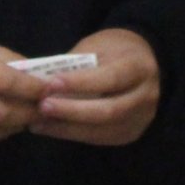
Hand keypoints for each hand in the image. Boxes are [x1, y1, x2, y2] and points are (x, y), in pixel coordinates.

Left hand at [29, 27, 158, 145]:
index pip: (111, 78)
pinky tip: (52, 128)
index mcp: (140, 67)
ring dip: (67, 128)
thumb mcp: (99, 45)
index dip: (81, 83)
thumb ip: (77, 64)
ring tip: (38, 122)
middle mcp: (146, 96)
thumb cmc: (116, 49)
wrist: (144, 61)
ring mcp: (141, 118)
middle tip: (42, 107)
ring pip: (102, 130)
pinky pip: (100, 138)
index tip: (51, 84)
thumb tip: (42, 80)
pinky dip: (73, 134)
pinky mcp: (130, 133)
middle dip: (72, 111)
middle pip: (108, 111)